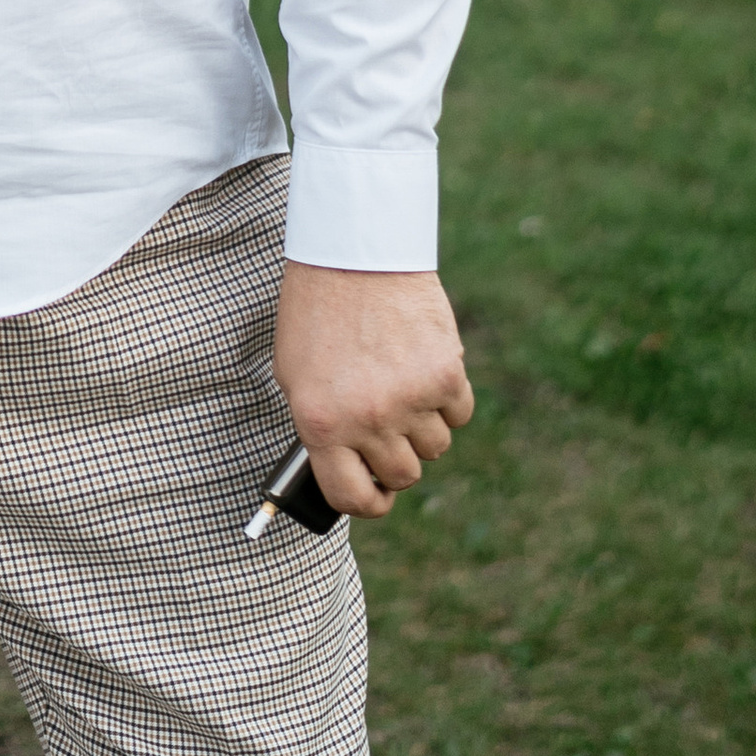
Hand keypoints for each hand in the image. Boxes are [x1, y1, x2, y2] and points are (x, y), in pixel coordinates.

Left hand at [273, 262, 472, 521]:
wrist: (352, 252)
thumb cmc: (317, 311)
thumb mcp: (296, 375)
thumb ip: (323, 427)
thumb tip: (349, 470)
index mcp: (321, 424)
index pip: (351, 497)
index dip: (367, 502)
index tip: (375, 494)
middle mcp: (367, 420)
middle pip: (403, 476)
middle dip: (397, 458)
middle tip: (390, 429)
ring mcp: (409, 399)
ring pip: (435, 447)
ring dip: (424, 426)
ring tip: (404, 386)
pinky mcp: (444, 374)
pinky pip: (459, 413)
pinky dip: (449, 399)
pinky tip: (427, 369)